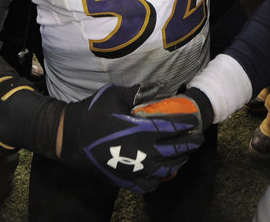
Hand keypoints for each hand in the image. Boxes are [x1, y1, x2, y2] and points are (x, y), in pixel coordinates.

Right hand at [60, 84, 206, 191]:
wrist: (70, 137)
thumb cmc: (93, 112)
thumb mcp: (116, 95)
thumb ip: (140, 91)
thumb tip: (161, 85)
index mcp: (142, 129)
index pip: (174, 127)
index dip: (187, 124)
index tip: (195, 120)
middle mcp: (143, 152)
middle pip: (176, 149)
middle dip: (190, 143)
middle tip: (199, 138)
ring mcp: (135, 169)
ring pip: (166, 168)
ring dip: (179, 161)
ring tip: (185, 154)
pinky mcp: (125, 180)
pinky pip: (149, 185)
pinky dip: (159, 180)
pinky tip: (163, 173)